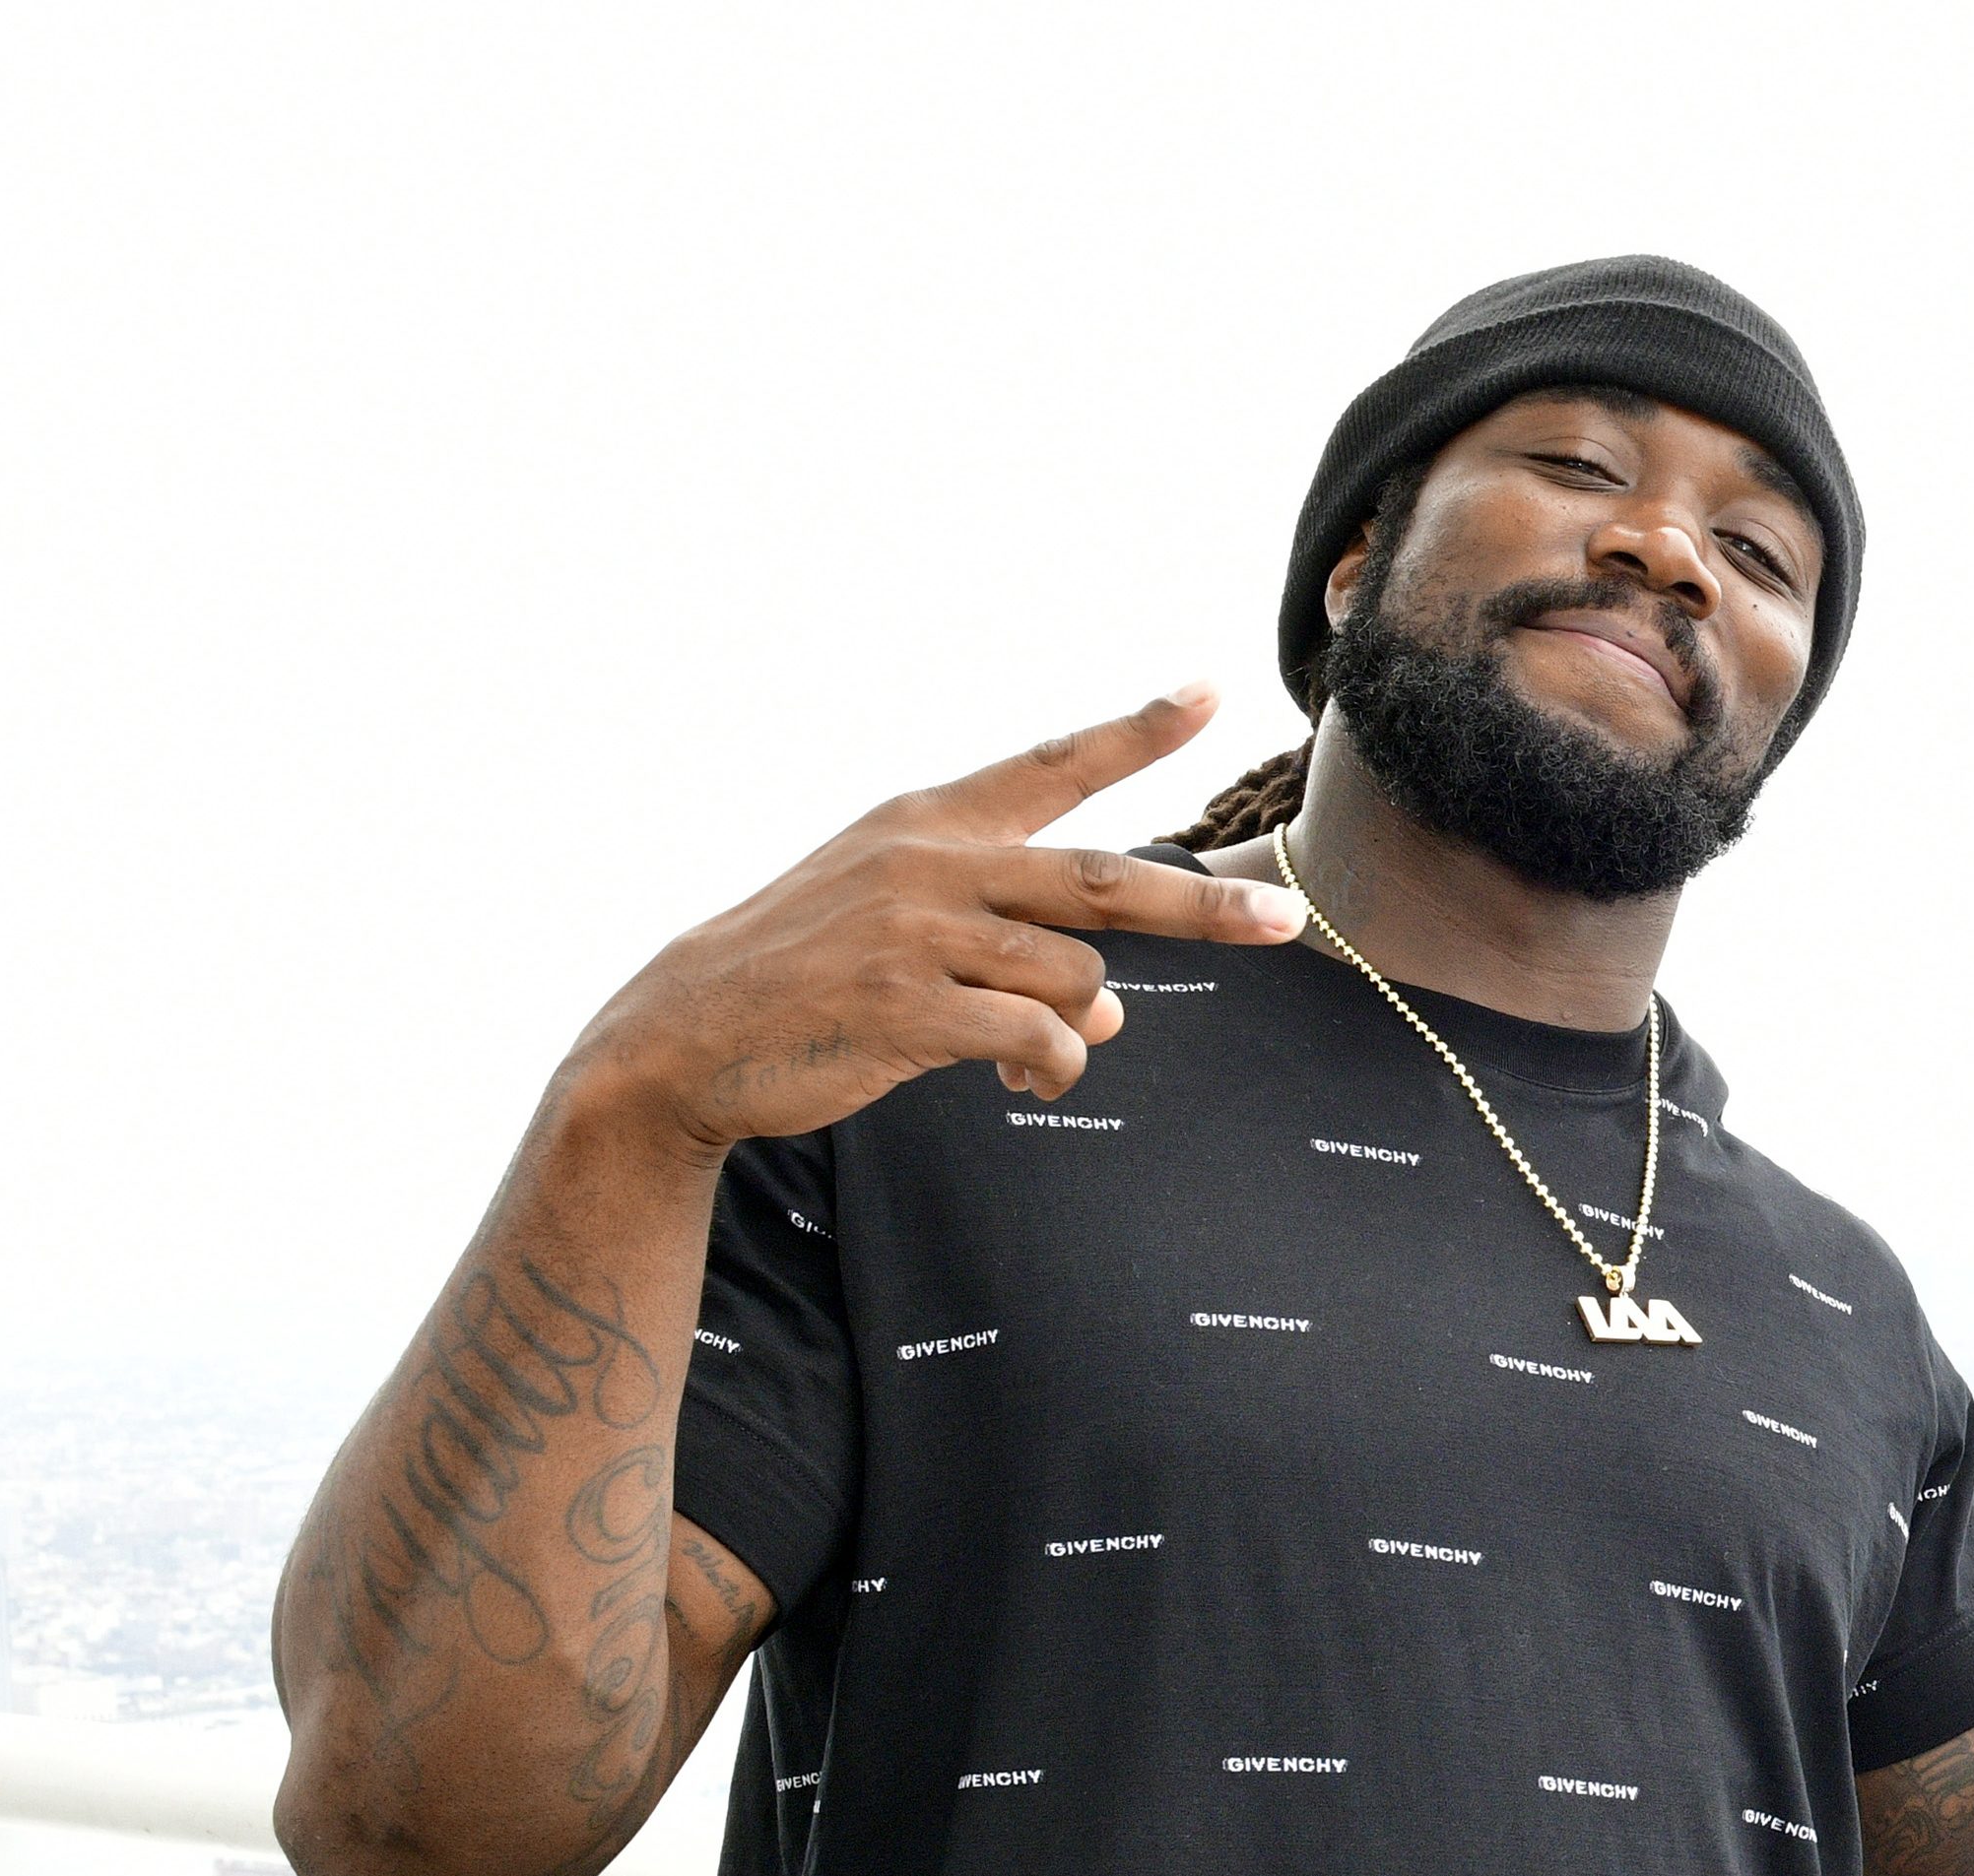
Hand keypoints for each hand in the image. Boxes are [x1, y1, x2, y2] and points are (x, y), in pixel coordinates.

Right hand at [552, 684, 1310, 1152]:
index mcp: (931, 821)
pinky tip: (1025, 1084)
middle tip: (1284, 920)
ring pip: (1076, 979)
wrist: (690, 1032)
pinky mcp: (910, 1008)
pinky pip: (1038, 1040)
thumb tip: (1111, 1016)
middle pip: (1104, 881)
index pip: (1051, 763)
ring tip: (1040, 1060)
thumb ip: (1011, 952)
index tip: (1208, 693)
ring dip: (1080, 1029)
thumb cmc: (809, 976)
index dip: (1134, 731)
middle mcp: (932, 863)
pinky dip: (1053, 1069)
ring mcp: (920, 934)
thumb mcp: (901, 929)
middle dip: (1202, 907)